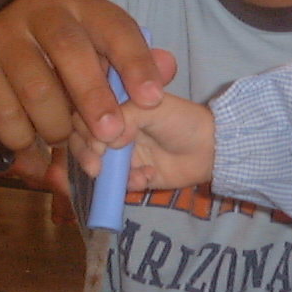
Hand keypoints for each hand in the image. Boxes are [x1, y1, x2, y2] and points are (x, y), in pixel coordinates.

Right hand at [0, 0, 172, 151]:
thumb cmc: (55, 62)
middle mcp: (39, 10)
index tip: (153, 100)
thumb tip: (169, 66)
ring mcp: (1, 35)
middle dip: (94, 96)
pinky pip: (4, 113)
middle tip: (110, 133)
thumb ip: (133, 63)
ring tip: (62, 136)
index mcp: (79, 4)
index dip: (135, 63)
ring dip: (56, 125)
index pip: (115, 26)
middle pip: (70, 49)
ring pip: (36, 88)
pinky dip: (23, 138)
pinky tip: (28, 139)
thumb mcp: (97, 56)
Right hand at [68, 92, 214, 190]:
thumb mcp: (152, 108)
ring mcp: (119, 155)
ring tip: (128, 175)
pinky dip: (130, 183)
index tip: (97, 139)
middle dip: (86, 154)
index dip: (83, 127)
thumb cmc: (182, 120)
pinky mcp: (131, 176)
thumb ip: (124, 115)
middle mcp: (111, 130)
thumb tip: (104, 140)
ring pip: (95, 166)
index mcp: (114, 107)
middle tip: (98, 165)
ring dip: (107, 174)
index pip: (82, 114)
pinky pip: (119, 184)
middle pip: (81, 142)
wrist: (210, 149)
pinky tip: (149, 177)